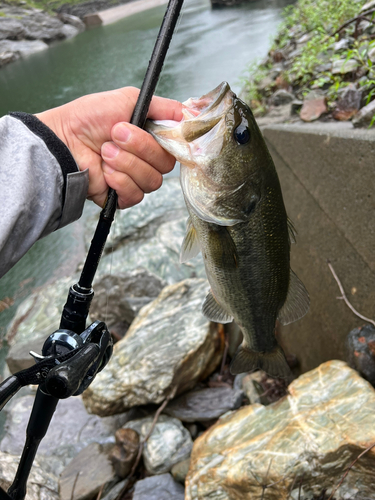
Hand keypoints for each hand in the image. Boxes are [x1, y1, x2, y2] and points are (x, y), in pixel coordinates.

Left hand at [35, 87, 182, 208]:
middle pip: (167, 164)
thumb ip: (163, 106)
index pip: (178, 145)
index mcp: (152, 137)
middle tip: (116, 134)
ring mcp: (136, 178)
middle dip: (141, 147)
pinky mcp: (123, 196)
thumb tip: (191, 113)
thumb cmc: (89, 117)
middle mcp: (147, 159)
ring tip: (105, 151)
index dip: (173, 141)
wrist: (63, 140)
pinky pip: (136, 195)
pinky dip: (120, 181)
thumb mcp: (129, 99)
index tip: (162, 131)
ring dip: (127, 163)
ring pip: (153, 180)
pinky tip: (105, 171)